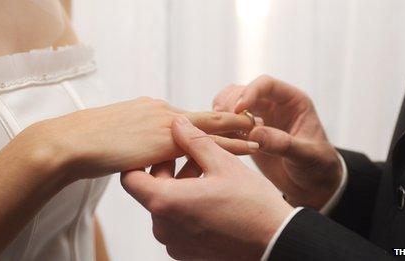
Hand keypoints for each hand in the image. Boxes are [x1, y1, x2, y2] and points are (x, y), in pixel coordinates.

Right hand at [14, 97, 256, 183]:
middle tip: (256, 119)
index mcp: (153, 111)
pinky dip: (230, 145)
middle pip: (205, 116)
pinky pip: (207, 143)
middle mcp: (163, 112)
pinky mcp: (165, 140)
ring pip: (211, 126)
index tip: (229, 120)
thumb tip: (145, 149)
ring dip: (237, 129)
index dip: (210, 120)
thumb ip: (138, 139)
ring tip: (260, 130)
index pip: (188, 118)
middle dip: (232, 118)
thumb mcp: (119, 136)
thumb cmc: (90, 143)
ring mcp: (165, 123)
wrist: (73, 143)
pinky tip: (248, 147)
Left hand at [121, 116, 292, 260]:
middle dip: (170, 168)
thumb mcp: (223, 163)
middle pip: (151, 190)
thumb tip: (176, 123)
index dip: (140, 160)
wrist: (275, 242)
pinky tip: (212, 193)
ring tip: (208, 170)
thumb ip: (194, 141)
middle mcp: (163, 227)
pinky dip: (187, 205)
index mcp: (166, 203)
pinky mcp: (186, 252)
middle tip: (194, 152)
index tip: (158, 148)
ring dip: (180, 185)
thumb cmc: (252, 203)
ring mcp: (174, 243)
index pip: (130, 179)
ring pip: (166, 205)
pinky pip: (177, 222)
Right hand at [213, 75, 341, 208]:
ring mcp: (258, 117)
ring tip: (218, 131)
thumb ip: (283, 144)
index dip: (250, 92)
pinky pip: (227, 123)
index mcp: (293, 101)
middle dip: (230, 103)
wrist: (312, 185)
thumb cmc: (318, 167)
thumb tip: (255, 133)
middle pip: (243, 90)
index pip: (266, 84)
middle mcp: (273, 105)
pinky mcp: (246, 133)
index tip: (238, 110)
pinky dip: (219, 128)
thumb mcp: (306, 156)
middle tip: (222, 121)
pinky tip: (217, 140)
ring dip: (221, 113)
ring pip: (231, 103)